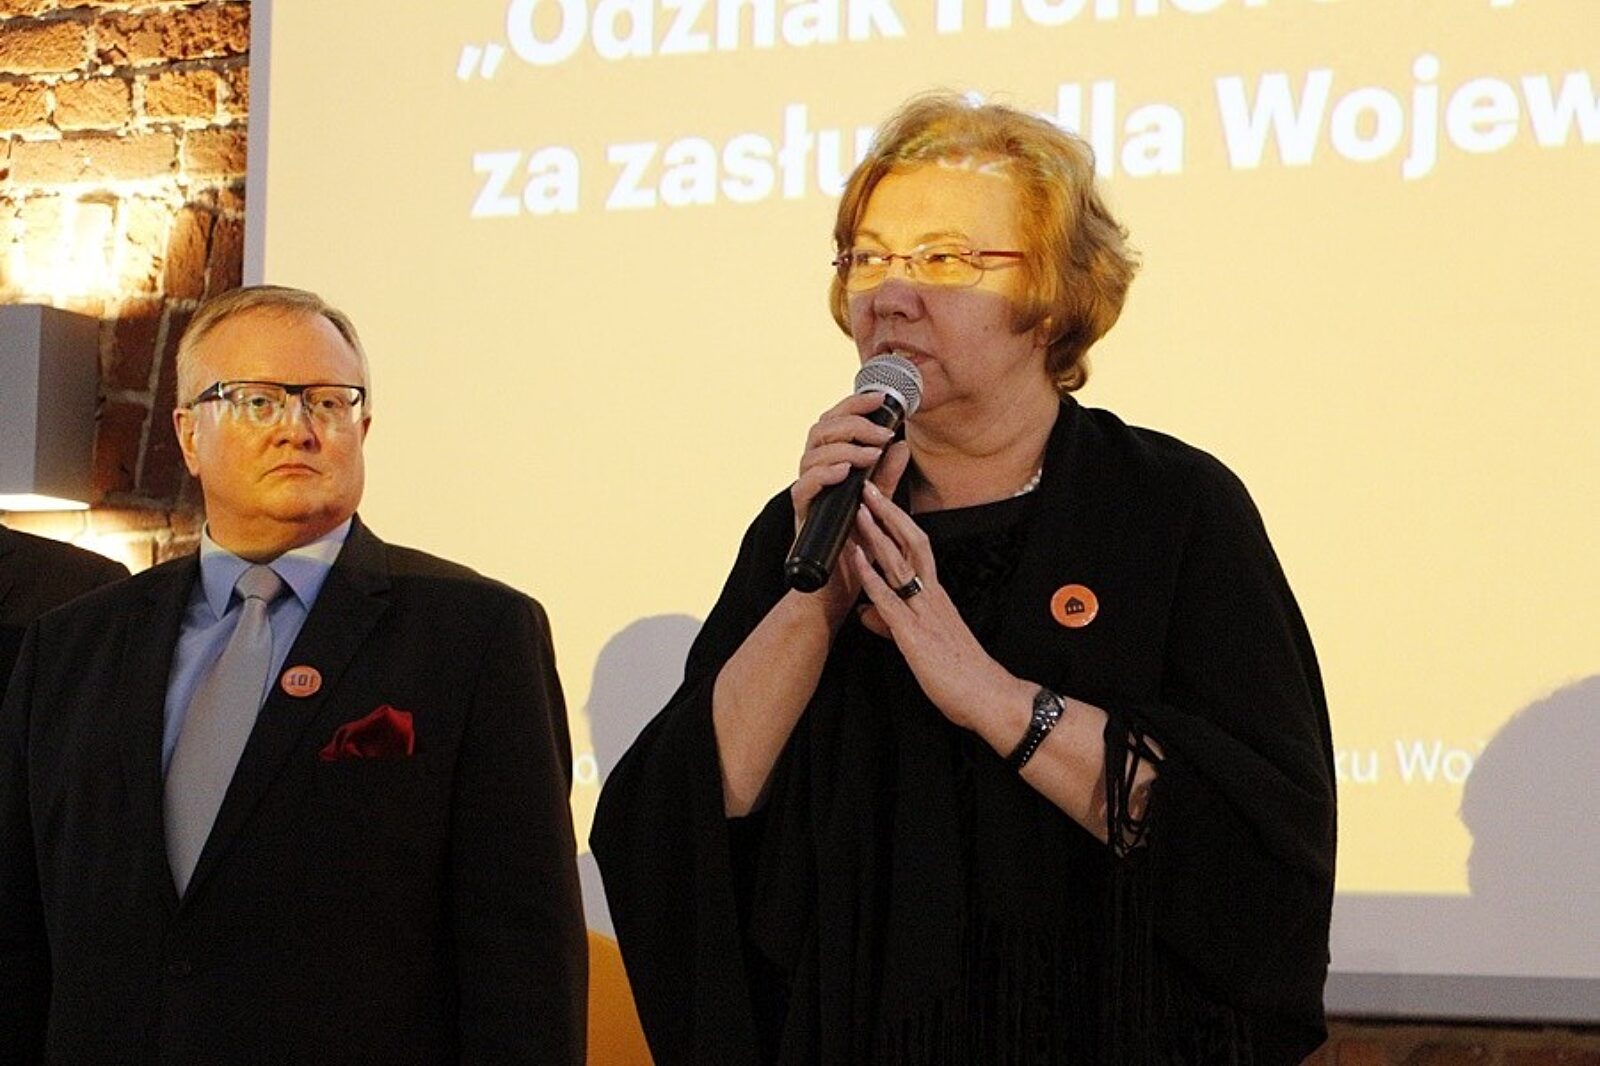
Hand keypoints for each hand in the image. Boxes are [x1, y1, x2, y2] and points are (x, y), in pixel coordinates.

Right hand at [790, 392, 910, 622]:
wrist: (839, 586)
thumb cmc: (856, 544)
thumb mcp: (879, 503)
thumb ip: (887, 475)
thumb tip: (902, 444)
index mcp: (830, 463)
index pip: (836, 420)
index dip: (856, 404)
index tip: (883, 399)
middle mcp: (814, 472)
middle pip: (821, 429)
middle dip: (853, 423)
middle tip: (882, 433)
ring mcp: (806, 492)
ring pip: (812, 452)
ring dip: (844, 448)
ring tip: (870, 455)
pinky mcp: (801, 514)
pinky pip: (804, 486)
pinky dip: (824, 474)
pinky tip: (845, 472)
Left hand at [849, 480, 1029, 731]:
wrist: (987, 697)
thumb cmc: (959, 673)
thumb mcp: (921, 643)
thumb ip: (893, 624)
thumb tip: (866, 615)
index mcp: (936, 596)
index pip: (917, 548)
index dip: (899, 523)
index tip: (882, 501)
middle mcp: (932, 596)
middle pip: (910, 543)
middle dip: (888, 514)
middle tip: (869, 487)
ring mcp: (923, 612)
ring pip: (899, 563)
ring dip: (876, 535)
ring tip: (859, 510)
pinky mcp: (914, 634)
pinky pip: (890, 599)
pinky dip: (871, 576)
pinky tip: (856, 559)